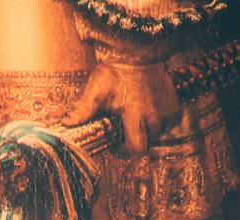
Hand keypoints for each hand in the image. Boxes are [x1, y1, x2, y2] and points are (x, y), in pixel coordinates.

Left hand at [62, 59, 178, 153]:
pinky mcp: (174, 106)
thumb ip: (83, 108)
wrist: (138, 48)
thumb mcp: (96, 88)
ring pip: (158, 134)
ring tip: (136, 116)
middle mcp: (153, 116)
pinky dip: (160, 121)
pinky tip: (150, 110)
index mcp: (134, 114)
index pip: (136, 148)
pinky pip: (169, 123)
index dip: (126, 152)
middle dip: (136, 140)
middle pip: (147, 143)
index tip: (118, 145)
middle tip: (125, 128)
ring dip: (147, 130)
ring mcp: (166, 111)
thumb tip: (66, 122)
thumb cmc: (115, 69)